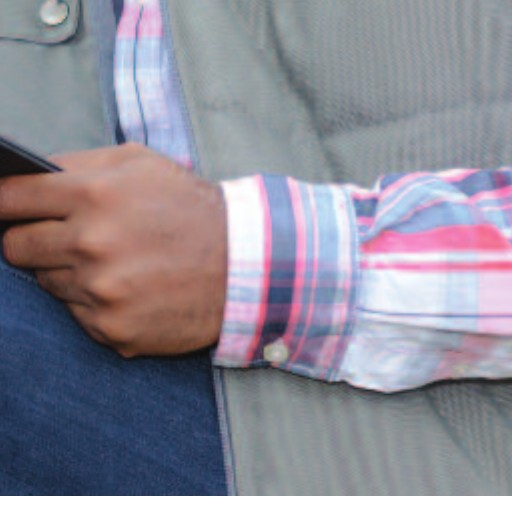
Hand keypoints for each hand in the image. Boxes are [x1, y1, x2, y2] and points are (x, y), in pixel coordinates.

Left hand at [0, 143, 227, 357]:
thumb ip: (79, 164)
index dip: (2, 203)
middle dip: (35, 241)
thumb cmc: (192, 209)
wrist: (242, 263)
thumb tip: (28, 177)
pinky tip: (131, 292)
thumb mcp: (142, 164)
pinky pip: (78, 315)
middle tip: (71, 240)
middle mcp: (92, 245)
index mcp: (94, 195)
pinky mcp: (114, 329)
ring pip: (49, 284)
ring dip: (73, 274)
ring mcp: (102, 292)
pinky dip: (96, 304)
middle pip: (16, 248)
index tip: (6, 210)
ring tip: (117, 265)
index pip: (9, 200)